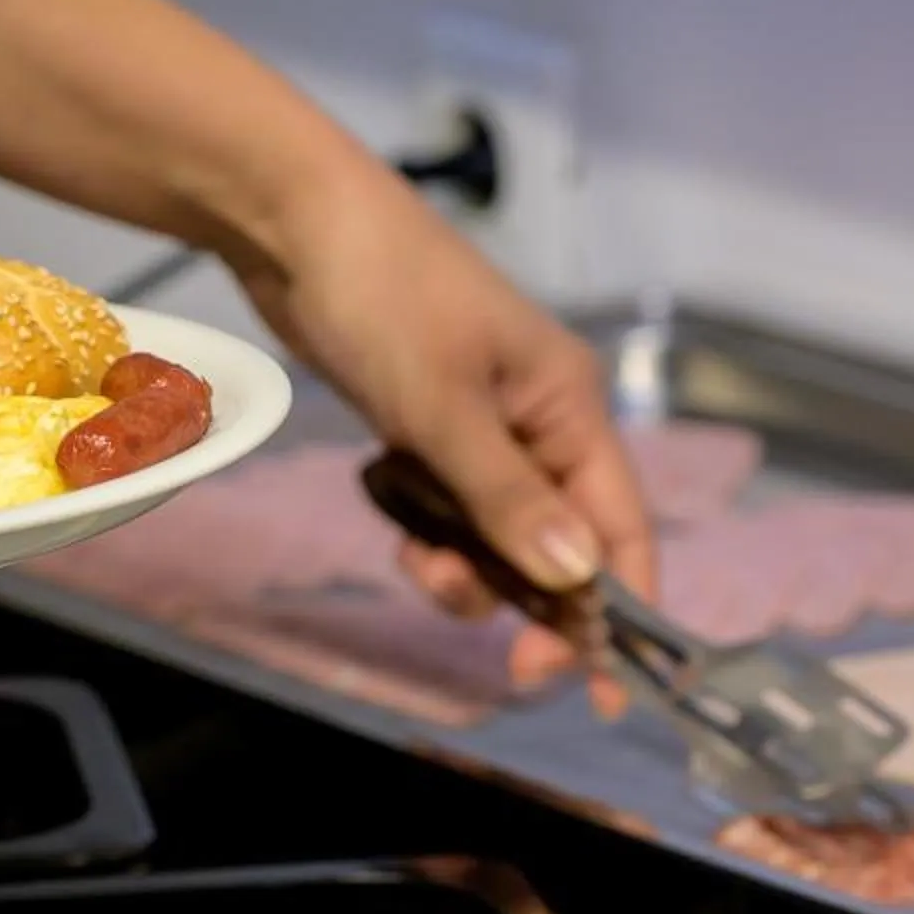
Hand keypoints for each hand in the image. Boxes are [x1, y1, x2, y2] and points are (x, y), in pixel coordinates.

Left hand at [229, 165, 654, 708]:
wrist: (291, 220)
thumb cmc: (382, 296)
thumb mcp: (443, 408)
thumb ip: (507, 500)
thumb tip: (577, 581)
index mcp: (568, 407)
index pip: (621, 528)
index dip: (619, 614)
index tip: (604, 692)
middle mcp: (538, 420)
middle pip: (561, 545)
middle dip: (529, 601)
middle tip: (499, 660)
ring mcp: (480, 424)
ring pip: (496, 536)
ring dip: (465, 570)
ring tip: (417, 560)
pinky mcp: (425, 426)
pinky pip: (446, 509)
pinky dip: (426, 533)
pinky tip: (393, 521)